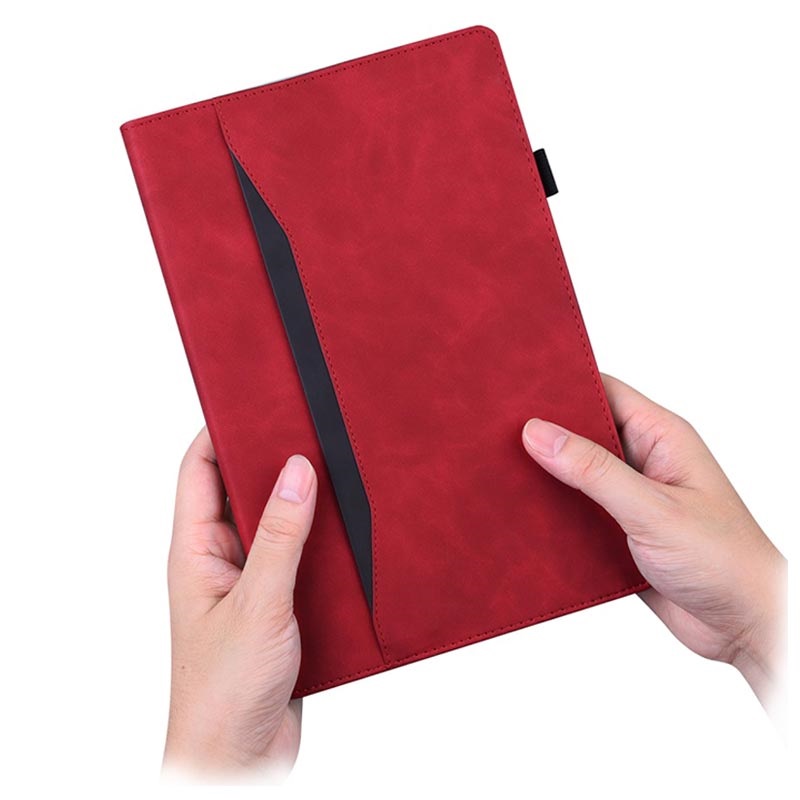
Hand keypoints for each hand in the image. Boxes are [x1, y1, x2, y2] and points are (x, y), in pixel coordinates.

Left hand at [162, 427, 317, 782]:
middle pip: (242, 491)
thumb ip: (280, 537)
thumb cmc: (223, 693)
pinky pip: (300, 558)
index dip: (221, 430)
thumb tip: (296, 471)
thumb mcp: (258, 604)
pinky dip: (323, 542)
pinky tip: (352, 535)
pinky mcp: (279, 606)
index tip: (255, 400)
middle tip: (310, 429)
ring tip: (338, 474)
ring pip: (277, 524)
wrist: (239, 759)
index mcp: (197, 551)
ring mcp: (251, 583)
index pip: (200, 470)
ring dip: (304, 503)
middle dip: (272, 460)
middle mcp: (221, 560)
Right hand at [521, 374, 785, 714]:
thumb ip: (594, 471)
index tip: (517, 389)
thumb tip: (538, 434)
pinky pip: (577, 512)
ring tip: (503, 473)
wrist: (745, 627)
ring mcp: (631, 497)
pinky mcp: (619, 532)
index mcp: (662, 438)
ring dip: (547, 477)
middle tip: (498, 433)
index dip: (562, 386)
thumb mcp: (653, 510)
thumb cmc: (725, 560)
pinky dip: (553, 514)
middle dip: (546, 433)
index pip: (604, 391)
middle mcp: (644, 461)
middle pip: (583, 431)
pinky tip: (525, 517)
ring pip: (576, 474)